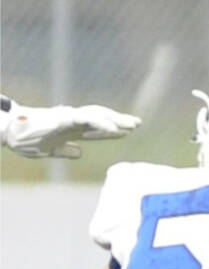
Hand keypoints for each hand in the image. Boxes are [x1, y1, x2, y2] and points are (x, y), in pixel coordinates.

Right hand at [3, 101, 139, 157]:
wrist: (8, 133)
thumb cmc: (25, 138)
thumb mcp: (50, 149)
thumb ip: (65, 150)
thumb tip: (78, 152)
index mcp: (70, 129)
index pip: (96, 128)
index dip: (112, 129)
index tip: (128, 131)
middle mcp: (72, 121)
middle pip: (100, 118)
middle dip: (119, 120)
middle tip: (137, 123)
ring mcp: (68, 118)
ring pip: (96, 115)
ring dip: (114, 119)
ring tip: (131, 124)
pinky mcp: (63, 118)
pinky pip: (86, 119)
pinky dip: (101, 123)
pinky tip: (114, 128)